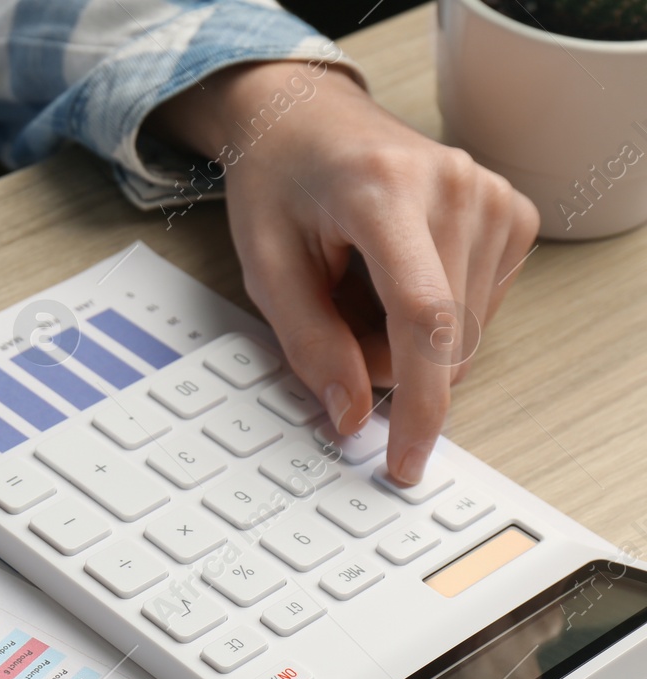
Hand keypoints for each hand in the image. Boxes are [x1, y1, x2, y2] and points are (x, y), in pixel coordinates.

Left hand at [149, 61, 538, 483]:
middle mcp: (455, 187)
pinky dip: (431, 318)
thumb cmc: (279, 184)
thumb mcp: (265, 266)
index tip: (405, 458)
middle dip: (383, 363)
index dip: (419, 402)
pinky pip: (479, 311)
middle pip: (442, 339)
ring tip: (360, 283)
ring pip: (463, 335)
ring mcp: (493, 197)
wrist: (307, 119)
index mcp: (384, 192)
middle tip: (334, 318)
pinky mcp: (513, 215)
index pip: (423, 317)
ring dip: (404, 340)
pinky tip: (394, 275)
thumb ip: (308, 344)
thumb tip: (351, 415)